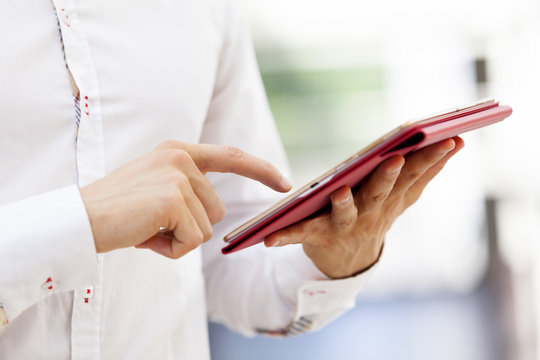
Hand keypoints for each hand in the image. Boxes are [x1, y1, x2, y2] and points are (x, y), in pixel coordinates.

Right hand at [80, 140, 291, 258]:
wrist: (79, 219)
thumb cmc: (117, 209)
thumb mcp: (155, 186)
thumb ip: (187, 188)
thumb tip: (215, 213)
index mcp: (178, 151)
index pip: (232, 156)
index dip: (261, 170)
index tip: (284, 183)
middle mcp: (181, 157)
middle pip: (217, 210)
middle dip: (189, 226)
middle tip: (151, 223)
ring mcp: (178, 177)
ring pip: (206, 228)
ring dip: (179, 238)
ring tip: (146, 228)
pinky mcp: (173, 200)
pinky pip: (192, 241)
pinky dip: (171, 250)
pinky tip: (145, 238)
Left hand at [264, 137, 464, 277]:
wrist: (349, 260)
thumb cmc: (376, 216)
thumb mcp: (402, 197)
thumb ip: (425, 171)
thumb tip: (458, 142)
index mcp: (390, 199)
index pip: (413, 175)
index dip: (431, 159)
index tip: (450, 139)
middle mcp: (370, 212)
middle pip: (380, 192)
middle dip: (388, 176)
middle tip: (394, 159)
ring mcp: (344, 225)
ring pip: (345, 213)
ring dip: (344, 204)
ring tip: (341, 191)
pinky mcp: (317, 236)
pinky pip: (300, 235)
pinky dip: (285, 236)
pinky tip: (269, 239)